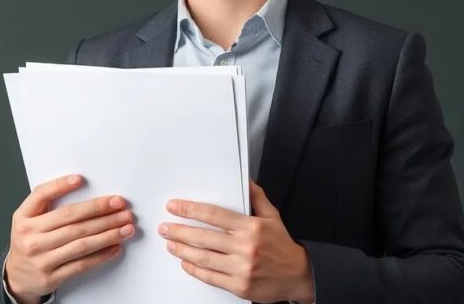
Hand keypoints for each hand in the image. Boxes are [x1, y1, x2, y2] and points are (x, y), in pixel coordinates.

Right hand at [5, 174, 135, 303]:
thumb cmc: (29, 241)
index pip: (41, 196)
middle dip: (100, 210)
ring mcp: (41, 259)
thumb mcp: (28, 219)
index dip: (60, 186)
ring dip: (108, 233)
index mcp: (23, 218)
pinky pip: (82, 264)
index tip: (81, 179)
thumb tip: (78, 186)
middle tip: (120, 205)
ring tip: (125, 226)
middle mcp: (30, 238)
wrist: (17, 276)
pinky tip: (115, 246)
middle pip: (70, 220)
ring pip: (81, 242)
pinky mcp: (52, 277)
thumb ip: (46, 204)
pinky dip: (101, 255)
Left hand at [158, 180, 314, 302]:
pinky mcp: (239, 286)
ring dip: (182, 250)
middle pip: (203, 237)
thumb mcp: (272, 216)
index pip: (214, 215)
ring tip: (170, 243)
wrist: (298, 276)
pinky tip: (185, 262)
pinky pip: (210, 277)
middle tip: (165, 227)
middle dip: (179, 231)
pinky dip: (195, 269)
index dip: (190, 210)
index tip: (174, 207)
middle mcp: (245, 247)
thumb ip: (256, 197)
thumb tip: (244, 179)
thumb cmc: (282, 245)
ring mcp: (241, 268)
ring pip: (203, 257)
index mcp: (251, 227)